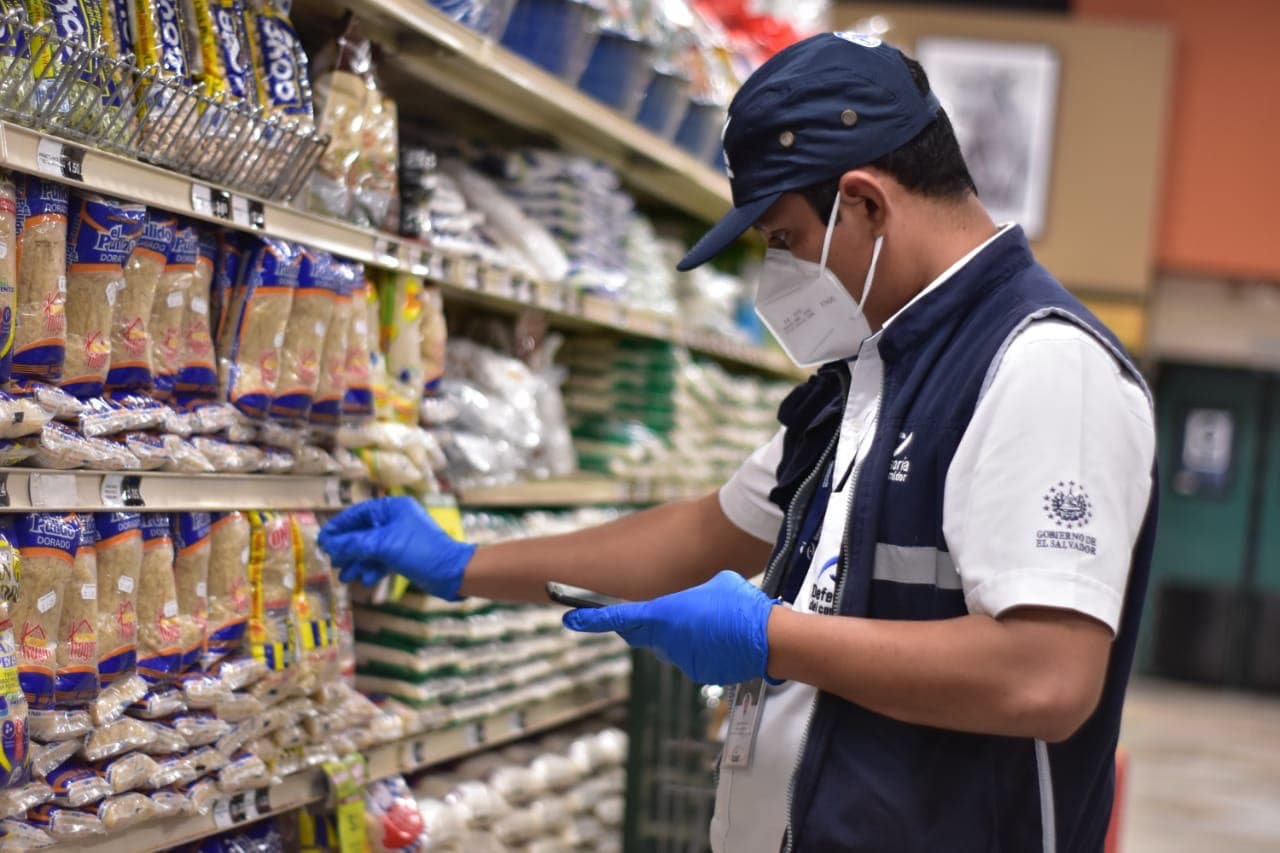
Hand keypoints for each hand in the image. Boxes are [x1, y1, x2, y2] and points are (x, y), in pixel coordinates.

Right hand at [318, 496, 475, 599]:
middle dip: (347, 549)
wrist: (452, 573)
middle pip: (362, 532)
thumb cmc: (419, 551)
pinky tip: (366, 580)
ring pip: (371, 548)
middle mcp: (396, 519)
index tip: (322, 541)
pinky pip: (382, 559)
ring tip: (345, 576)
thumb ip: (353, 544)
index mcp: (392, 507)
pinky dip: (373, 568)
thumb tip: (328, 544)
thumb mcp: (383, 545)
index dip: (338, 527)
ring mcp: (400, 537)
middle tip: (333, 562)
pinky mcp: (405, 554)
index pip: (358, 513)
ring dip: (358, 562)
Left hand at [563, 571, 777, 684]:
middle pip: (641, 633)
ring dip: (680, 635)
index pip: (618, 617)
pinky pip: (689, 657)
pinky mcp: (698, 673)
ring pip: (668, 646)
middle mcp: (665, 640)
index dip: (591, 619)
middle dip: (640, 625)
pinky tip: (722, 638)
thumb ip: (693, 592)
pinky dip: (698, 648)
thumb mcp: (714, 583)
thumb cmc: (739, 605)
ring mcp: (681, 659)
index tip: (570, 618)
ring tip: (712, 621)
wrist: (766, 639)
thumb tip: (695, 600)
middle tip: (650, 614)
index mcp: (663, 615)